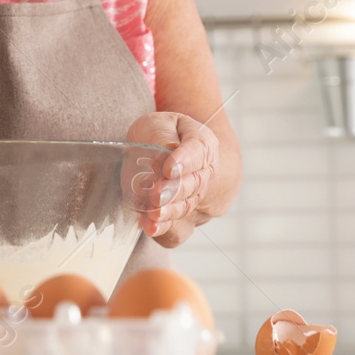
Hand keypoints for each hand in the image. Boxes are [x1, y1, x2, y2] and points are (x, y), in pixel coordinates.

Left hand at [123, 111, 218, 246]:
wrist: (163, 148)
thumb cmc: (160, 133)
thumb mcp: (158, 124)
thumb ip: (163, 138)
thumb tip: (166, 158)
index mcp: (203, 143)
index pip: (198, 151)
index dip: (184, 162)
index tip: (169, 169)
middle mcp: (204, 172)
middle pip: (194, 184)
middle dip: (175, 191)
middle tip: (156, 195)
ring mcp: (194, 196)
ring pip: (186, 207)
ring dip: (170, 213)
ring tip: (153, 215)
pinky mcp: (179, 214)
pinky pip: (177, 227)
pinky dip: (164, 229)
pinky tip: (150, 227)